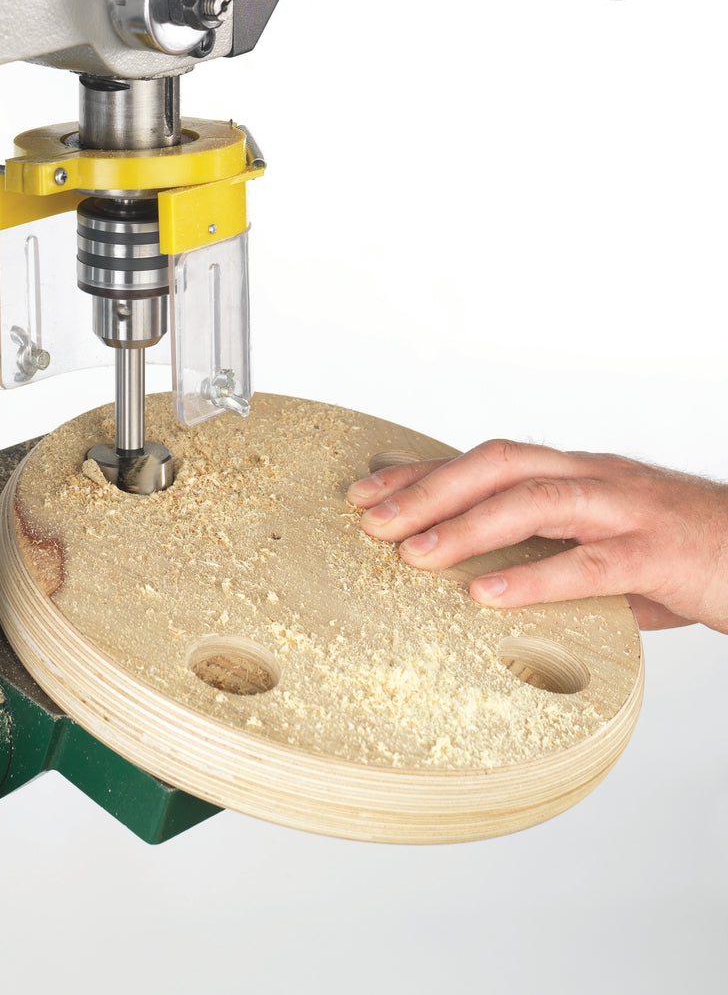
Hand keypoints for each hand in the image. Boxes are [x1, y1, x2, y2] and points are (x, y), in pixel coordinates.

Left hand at [347, 440, 727, 633]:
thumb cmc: (690, 553)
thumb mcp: (610, 550)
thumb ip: (555, 559)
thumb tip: (495, 590)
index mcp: (578, 473)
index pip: (486, 460)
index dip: (423, 471)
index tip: (366, 491)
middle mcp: (595, 477)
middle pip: (498, 463)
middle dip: (428, 489)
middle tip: (370, 520)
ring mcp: (627, 509)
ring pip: (535, 500)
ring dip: (466, 525)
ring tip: (412, 555)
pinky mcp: (657, 553)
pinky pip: (589, 562)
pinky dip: (533, 577)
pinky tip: (486, 596)